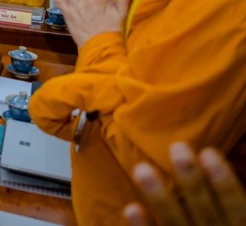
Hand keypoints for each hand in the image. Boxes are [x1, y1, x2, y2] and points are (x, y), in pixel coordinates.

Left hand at [123, 143, 245, 225]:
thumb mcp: (236, 221)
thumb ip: (232, 204)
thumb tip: (213, 157)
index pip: (238, 210)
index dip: (225, 183)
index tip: (209, 152)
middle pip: (206, 214)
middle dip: (191, 182)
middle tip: (177, 147)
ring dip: (159, 199)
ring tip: (141, 169)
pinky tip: (131, 208)